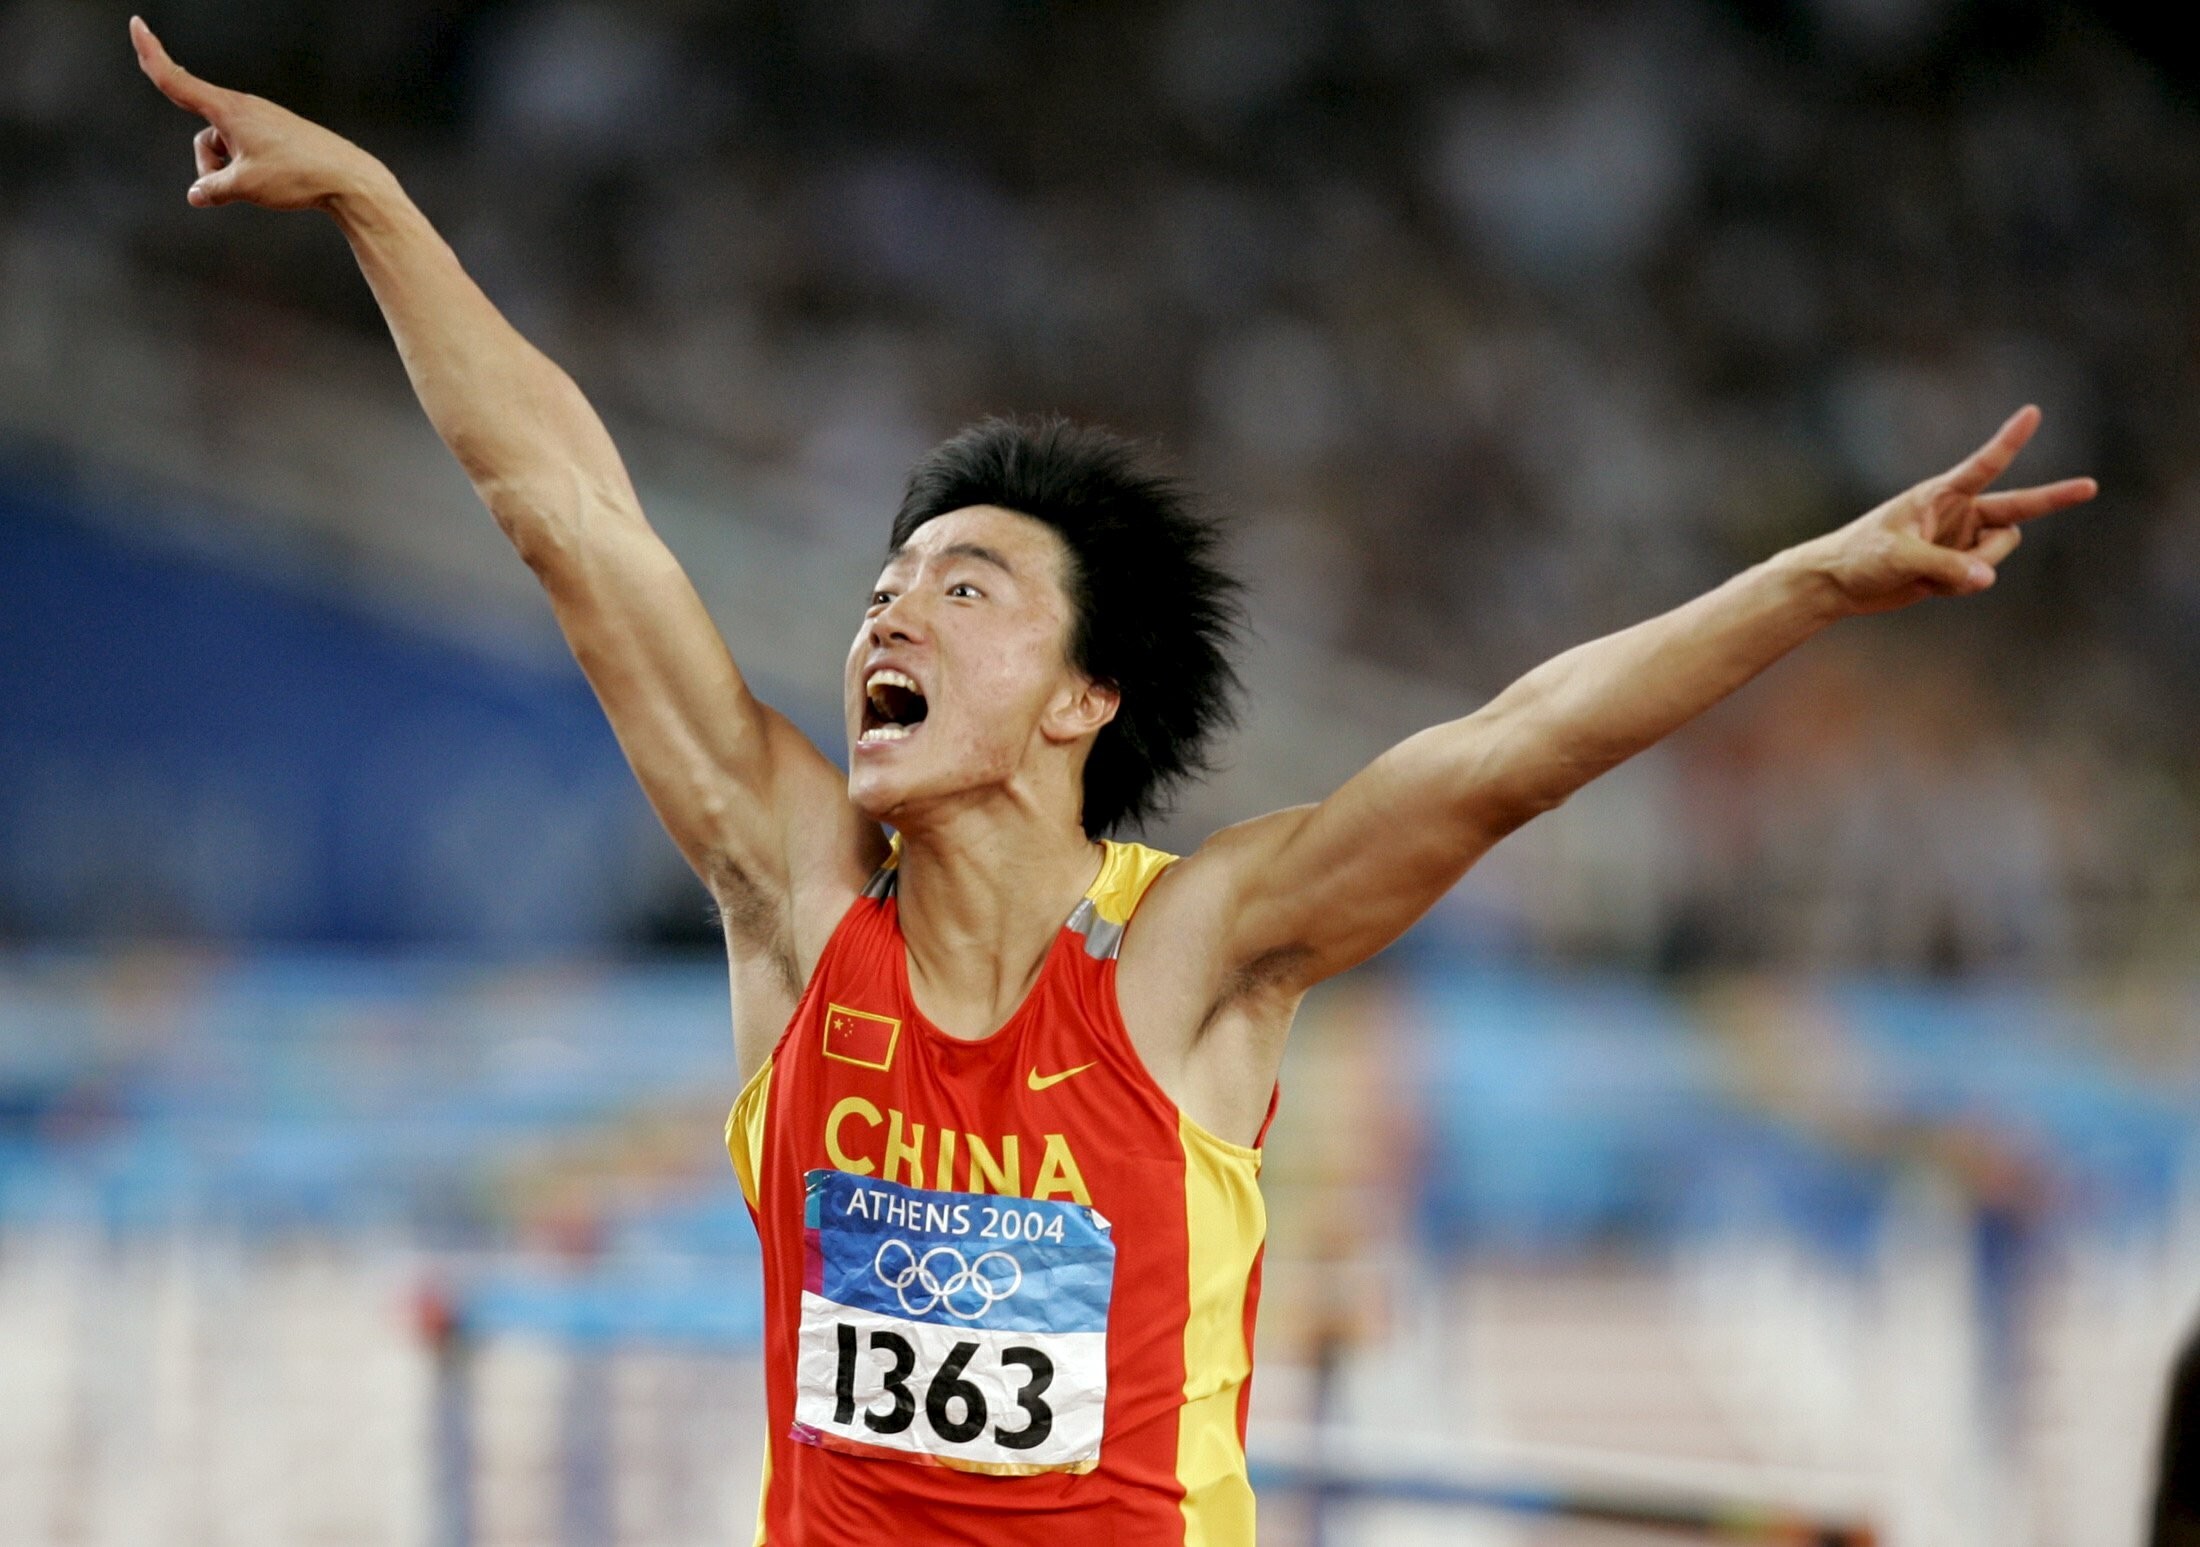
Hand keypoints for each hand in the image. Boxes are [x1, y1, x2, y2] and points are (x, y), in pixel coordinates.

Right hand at [130, 15, 382, 210]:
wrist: (347, 178)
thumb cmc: (297, 176)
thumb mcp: (246, 186)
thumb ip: (213, 188)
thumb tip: (197, 194)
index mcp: (229, 110)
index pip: (177, 79)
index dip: (150, 53)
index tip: (136, 23)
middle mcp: (242, 109)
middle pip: (204, 138)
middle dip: (208, 165)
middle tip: (229, 188)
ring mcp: (260, 121)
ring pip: (225, 148)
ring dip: (230, 171)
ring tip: (263, 184)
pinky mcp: (274, 134)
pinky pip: (245, 150)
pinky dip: (247, 169)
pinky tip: (275, 181)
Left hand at [1807, 405, 2096, 615]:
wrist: (1837, 584)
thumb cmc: (1858, 558)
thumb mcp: (1898, 558)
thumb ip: (1945, 567)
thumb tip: (1988, 579)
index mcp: (1940, 494)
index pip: (1984, 464)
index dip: (2009, 440)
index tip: (2033, 412)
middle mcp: (1959, 512)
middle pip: (2018, 508)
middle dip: (2055, 498)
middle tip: (2091, 486)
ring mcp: (1962, 539)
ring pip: (1998, 552)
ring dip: (1973, 569)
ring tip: (1927, 572)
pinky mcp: (1959, 565)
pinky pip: (1979, 577)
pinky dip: (1957, 587)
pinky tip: (1926, 585)